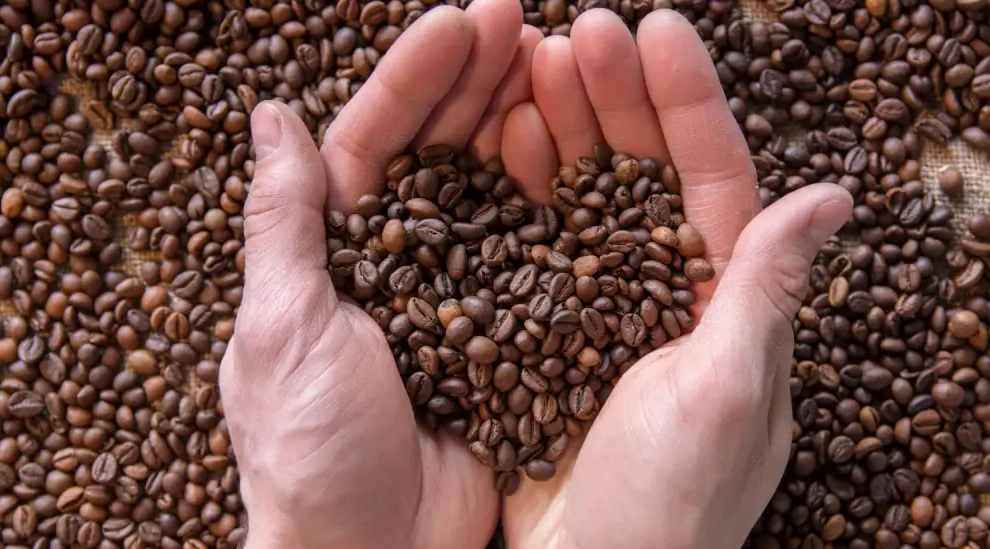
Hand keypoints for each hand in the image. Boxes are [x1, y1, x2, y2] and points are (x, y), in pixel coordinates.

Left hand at [218, 2, 550, 546]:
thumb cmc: (309, 450)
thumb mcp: (282, 326)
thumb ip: (284, 221)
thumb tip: (270, 117)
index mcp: (331, 253)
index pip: (373, 141)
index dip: (415, 77)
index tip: (461, 20)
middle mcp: (394, 264)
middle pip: (438, 153)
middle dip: (475, 82)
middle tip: (522, 18)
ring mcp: (455, 296)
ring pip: (490, 194)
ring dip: (519, 126)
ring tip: (557, 61)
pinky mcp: (504, 334)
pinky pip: (531, 257)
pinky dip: (553, 208)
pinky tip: (580, 159)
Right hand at [497, 10, 852, 548]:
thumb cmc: (669, 505)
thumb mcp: (725, 393)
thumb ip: (764, 291)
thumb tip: (834, 196)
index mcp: (724, 301)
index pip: (713, 178)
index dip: (686, 101)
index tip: (656, 30)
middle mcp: (664, 291)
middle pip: (642, 171)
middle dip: (614, 96)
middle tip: (577, 30)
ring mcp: (600, 304)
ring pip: (583, 197)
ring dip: (561, 129)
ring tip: (529, 64)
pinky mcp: (544, 326)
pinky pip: (534, 242)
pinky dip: (518, 192)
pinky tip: (498, 144)